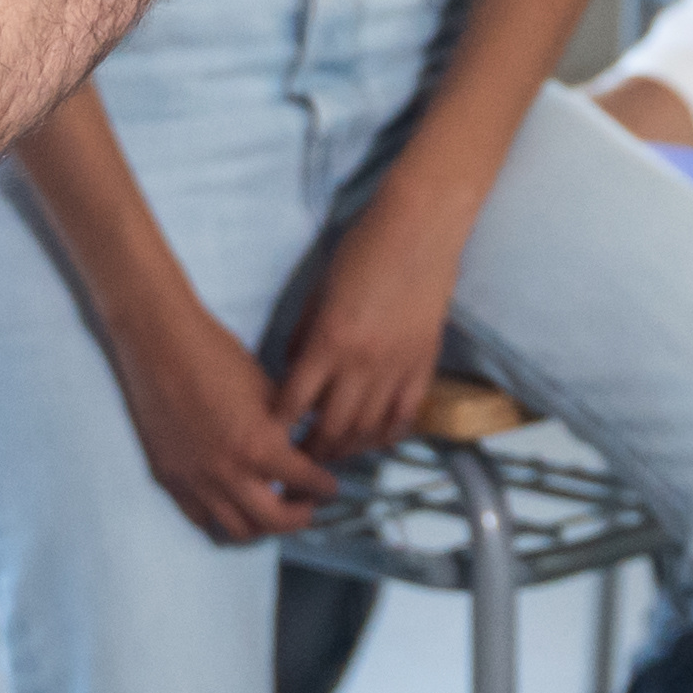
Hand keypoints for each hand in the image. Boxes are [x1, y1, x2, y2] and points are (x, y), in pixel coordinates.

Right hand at [110, 297, 338, 545]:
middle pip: (273, 522)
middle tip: (307, 507)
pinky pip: (200, 518)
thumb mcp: (266, 390)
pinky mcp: (169, 478)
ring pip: (236, 530)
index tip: (330, 486)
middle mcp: (227, 472)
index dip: (324, 486)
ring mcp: (195, 480)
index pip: (305, 482)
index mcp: (258, 445)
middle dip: (298, 517)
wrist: (159, 342)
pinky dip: (222, 518)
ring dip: (261, 525)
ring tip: (271, 509)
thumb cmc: (214, 354)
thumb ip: (284, 427)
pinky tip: (233, 503)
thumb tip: (300, 448)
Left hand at [272, 198, 465, 469]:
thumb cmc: (361, 250)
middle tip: (296, 464)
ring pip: (368, 430)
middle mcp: (362, 363)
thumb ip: (304, 337)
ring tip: (332, 456)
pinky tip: (373, 440)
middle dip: (310, 452)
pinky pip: (404, 416)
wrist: (420, 228)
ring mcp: (397, 367)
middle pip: (331, 429)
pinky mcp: (425, 364)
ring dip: (347, 449)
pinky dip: (387, 435)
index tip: (268, 440)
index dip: (279, 427)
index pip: (294, 403)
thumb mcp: (319, 291)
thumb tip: (294, 373)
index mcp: (329, 341)